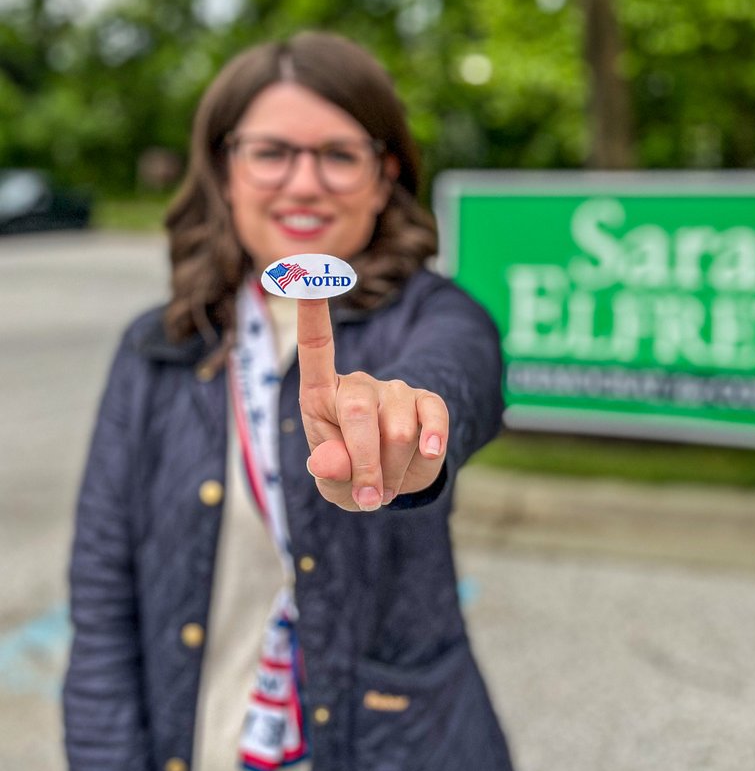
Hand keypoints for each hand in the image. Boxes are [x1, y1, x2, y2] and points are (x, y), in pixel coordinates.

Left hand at [297, 298, 447, 511]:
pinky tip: (430, 455)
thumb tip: (327, 462)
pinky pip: (433, 418)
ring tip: (387, 483)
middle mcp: (358, 384)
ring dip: (394, 470)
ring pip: (399, 431)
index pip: (315, 348)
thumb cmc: (350, 476)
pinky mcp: (427, 402)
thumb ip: (327, 473)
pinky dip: (432, 441)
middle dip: (365, 462)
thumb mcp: (332, 484)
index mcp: (322, 395)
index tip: (305, 272)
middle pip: (361, 412)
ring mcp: (395, 390)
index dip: (312, 313)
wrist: (393, 483)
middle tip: (369, 497)